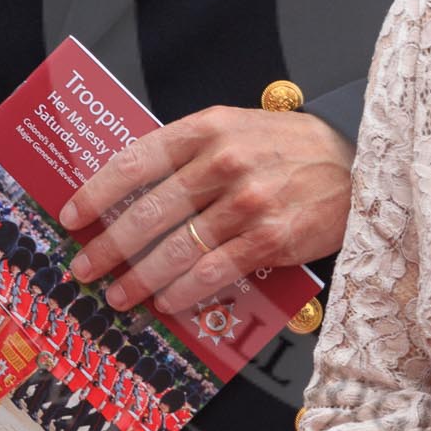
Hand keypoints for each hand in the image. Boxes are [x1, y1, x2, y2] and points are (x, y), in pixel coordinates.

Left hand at [58, 106, 351, 313]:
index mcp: (209, 128)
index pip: (136, 160)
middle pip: (149, 212)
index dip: (97, 191)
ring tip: (118, 294)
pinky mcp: (270, 238)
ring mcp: (248, 202)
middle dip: (109, 245)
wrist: (358, 162)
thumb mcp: (238, 128)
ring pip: (176, 248)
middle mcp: (225, 162)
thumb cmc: (292, 148)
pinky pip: (212, 271)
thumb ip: (190, 152)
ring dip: (139, 278)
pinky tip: (165, 301)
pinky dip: (182, 291)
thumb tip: (134, 192)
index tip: (72, 215)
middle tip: (85, 267)